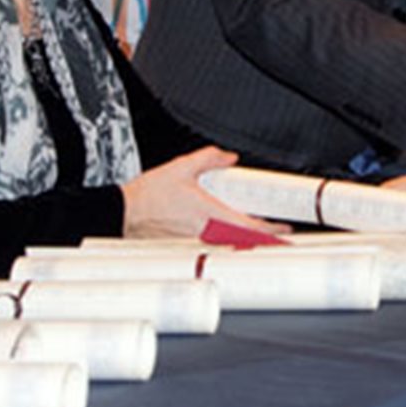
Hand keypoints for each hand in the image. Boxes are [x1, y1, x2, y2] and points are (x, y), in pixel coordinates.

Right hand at [121, 146, 289, 239]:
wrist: (122, 213)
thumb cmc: (147, 195)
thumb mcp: (181, 167)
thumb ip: (209, 158)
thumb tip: (228, 157)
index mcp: (208, 213)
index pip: (248, 226)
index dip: (271, 230)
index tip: (284, 229)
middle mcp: (204, 232)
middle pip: (243, 242)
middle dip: (263, 241)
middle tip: (278, 237)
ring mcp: (194, 243)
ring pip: (229, 247)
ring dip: (245, 244)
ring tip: (259, 238)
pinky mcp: (184, 247)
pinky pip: (211, 249)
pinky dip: (225, 246)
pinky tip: (229, 240)